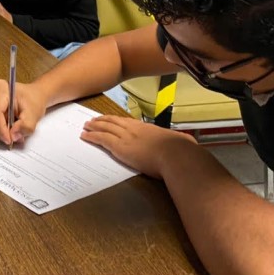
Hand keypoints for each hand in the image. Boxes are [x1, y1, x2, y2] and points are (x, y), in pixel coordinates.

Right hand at [0, 79, 47, 146]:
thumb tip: (13, 136)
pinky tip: (10, 128)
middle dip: (1, 132)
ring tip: (15, 133)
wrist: (34, 95)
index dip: (1, 129)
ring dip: (1, 132)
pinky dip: (0, 129)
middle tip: (15, 139)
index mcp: (0, 88)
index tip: (10, 140)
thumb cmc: (34, 100)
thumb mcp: (34, 114)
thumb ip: (25, 126)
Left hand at [81, 115, 197, 177]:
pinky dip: (91, 136)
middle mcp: (134, 129)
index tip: (110, 119)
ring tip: (86, 126)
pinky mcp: (119, 146)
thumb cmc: (181, 151)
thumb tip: (188, 142)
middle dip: (102, 120)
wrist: (175, 155)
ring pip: (105, 128)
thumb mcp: (181, 142)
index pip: (128, 122)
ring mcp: (126, 136)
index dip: (117, 120)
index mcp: (147, 128)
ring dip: (94, 126)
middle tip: (93, 120)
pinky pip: (101, 139)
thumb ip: (181, 141)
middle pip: (113, 121)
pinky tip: (85, 136)